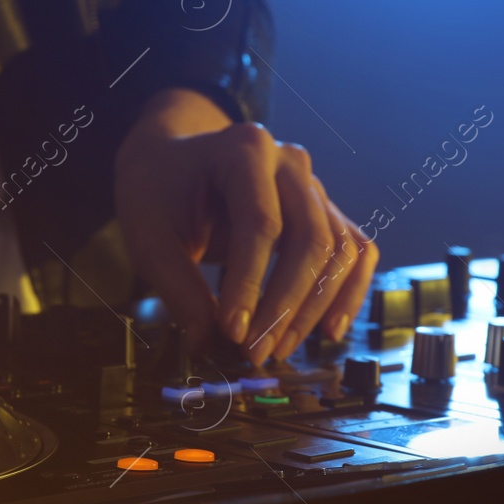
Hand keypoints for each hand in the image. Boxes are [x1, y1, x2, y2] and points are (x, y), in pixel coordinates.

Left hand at [114, 89, 377, 364]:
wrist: (170, 161)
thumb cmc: (157, 192)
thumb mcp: (149, 237)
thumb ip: (179, 289)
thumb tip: (209, 346)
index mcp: (243, 150)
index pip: (261, 224)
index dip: (250, 284)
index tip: (233, 333)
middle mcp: (289, 163)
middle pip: (311, 239)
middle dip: (285, 305)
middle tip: (256, 353)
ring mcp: (312, 186)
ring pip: (340, 250)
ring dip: (315, 308)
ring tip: (279, 349)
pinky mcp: (323, 212)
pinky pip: (354, 252)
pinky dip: (348, 293)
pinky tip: (328, 330)